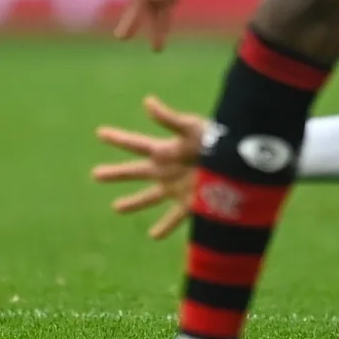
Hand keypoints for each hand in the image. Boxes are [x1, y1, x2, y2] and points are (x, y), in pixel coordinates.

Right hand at [91, 94, 206, 239]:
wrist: (243, 161)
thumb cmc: (218, 138)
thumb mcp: (191, 128)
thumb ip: (169, 119)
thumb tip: (147, 102)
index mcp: (166, 151)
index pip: (136, 144)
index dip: (118, 138)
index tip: (100, 132)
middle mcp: (167, 170)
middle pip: (135, 171)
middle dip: (116, 173)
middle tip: (95, 174)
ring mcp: (177, 188)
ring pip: (149, 197)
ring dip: (133, 202)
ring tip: (117, 207)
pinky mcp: (190, 204)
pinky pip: (174, 218)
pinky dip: (164, 227)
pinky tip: (153, 235)